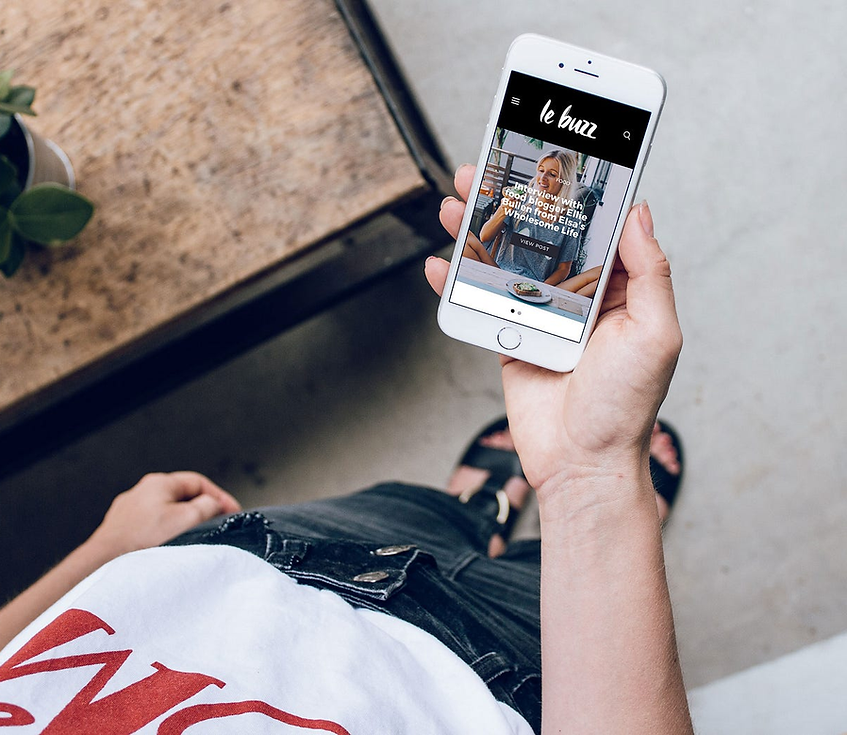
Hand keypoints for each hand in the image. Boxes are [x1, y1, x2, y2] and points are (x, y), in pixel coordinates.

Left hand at [88, 472, 240, 556]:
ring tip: (191, 542)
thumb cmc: (142, 540)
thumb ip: (207, 506)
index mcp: (159, 482)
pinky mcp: (121, 530)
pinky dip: (162, 537)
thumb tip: (213, 505)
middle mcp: (141, 492)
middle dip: (201, 511)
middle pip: (182, 497)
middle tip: (215, 526)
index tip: (231, 512)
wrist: (106, 562)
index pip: (198, 482)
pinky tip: (166, 550)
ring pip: (165, 514)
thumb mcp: (187, 519)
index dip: (219, 497)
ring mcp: (129, 511)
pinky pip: (149, 529)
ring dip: (181, 525)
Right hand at [427, 165, 681, 500]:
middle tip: (484, 170)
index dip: (569, 190)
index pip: (592, 226)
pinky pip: (479, 301)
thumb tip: (640, 211)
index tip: (548, 155)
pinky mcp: (509, 338)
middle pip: (537, 235)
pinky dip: (455, 283)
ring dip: (475, 231)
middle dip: (508, 201)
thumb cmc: (627, 406)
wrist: (582, 464)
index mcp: (617, 287)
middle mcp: (577, 296)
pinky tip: (440, 264)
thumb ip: (650, 271)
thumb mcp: (655, 334)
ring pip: (501, 261)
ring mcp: (539, 316)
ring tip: (453, 203)